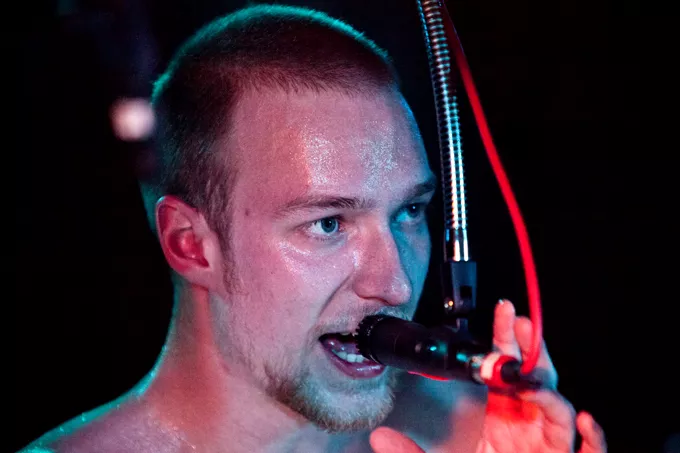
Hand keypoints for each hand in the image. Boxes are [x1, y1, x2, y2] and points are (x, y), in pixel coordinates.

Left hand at [369, 300, 606, 452]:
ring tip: (531, 377)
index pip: (503, 371)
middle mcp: (528, 425)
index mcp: (502, 416)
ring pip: (560, 411)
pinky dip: (593, 438)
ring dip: (549, 391)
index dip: (503, 341)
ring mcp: (549, 445)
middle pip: (534, 379)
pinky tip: (584, 421)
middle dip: (529, 351)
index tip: (501, 314)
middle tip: (520, 324)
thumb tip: (379, 437)